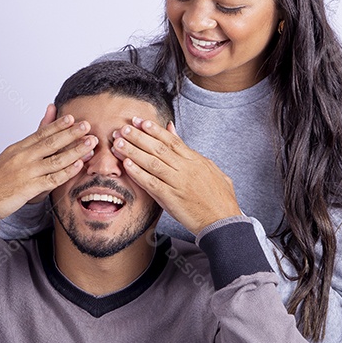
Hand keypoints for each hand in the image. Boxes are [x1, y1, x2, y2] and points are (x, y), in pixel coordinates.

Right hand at [0, 107, 96, 218]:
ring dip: (75, 150)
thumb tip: (36, 135)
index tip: (72, 117)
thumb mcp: (9, 156)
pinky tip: (78, 165)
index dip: (58, 125)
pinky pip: (53, 178)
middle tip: (87, 125)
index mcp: (18, 148)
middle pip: (51, 142)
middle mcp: (23, 157)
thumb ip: (28, 144)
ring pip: (56, 159)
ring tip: (90, 143)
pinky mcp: (30, 187)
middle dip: (71, 133)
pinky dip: (67, 171)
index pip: (41, 133)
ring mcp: (27, 172)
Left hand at [111, 118, 241, 234]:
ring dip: (133, 152)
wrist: (224, 221)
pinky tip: (126, 165)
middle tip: (123, 127)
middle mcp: (186, 169)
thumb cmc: (218, 197)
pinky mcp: (172, 199)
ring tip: (118, 143)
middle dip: (138, 136)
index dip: (153, 129)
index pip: (171, 140)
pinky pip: (152, 183)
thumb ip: (189, 149)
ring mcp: (179, 183)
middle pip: (158, 148)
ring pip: (152, 162)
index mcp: (195, 160)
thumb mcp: (209, 167)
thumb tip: (173, 129)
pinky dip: (138, 173)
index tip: (138, 121)